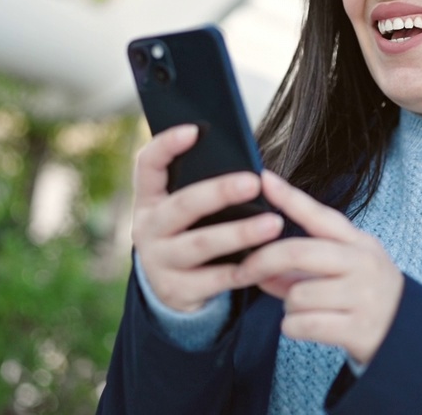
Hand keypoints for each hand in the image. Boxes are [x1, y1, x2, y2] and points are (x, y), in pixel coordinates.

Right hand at [131, 124, 284, 311]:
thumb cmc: (191, 233)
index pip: (147, 164)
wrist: (173, 290)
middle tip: (253, 181)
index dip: (167, 145)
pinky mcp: (179, 292)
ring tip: (274, 223)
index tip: (195, 129)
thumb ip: (203, 187)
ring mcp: (160, 263)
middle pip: (182, 206)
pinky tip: (271, 259)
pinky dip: (248, 268)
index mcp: (148, 200)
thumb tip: (250, 167)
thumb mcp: (186, 212)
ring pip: (202, 245)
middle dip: (219, 192)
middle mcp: (147, 230)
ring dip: (240, 233)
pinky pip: (219, 279)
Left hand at [234, 171, 403, 365]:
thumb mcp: (341, 270)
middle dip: (262, 261)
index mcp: (357, 243)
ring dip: (288, 305)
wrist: (406, 333)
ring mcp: (362, 296)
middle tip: (244, 271)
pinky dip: (293, 327)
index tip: (264, 179)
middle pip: (298, 252)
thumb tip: (258, 268)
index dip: (290, 198)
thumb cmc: (364, 294)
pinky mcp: (357, 328)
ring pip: (296, 295)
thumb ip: (299, 267)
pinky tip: (305, 326)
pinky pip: (303, 324)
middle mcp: (362, 264)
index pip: (319, 215)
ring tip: (304, 308)